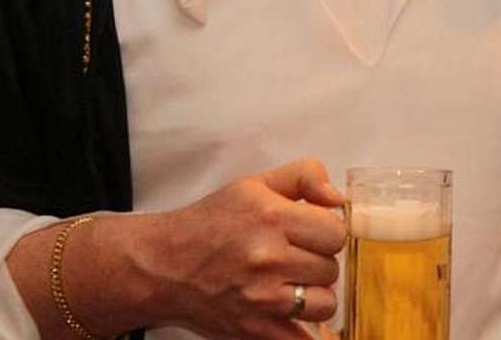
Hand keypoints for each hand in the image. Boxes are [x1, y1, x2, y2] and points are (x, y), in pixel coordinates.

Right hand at [134, 157, 347, 339]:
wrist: (163, 266)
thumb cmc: (209, 225)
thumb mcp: (254, 184)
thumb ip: (305, 176)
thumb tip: (337, 197)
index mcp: (271, 218)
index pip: (336, 232)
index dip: (327, 233)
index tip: (312, 234)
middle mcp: (267, 258)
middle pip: (332, 268)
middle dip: (318, 262)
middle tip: (294, 258)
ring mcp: (262, 298)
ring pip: (325, 304)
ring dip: (314, 296)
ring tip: (291, 285)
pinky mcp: (254, 330)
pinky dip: (302, 330)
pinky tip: (291, 315)